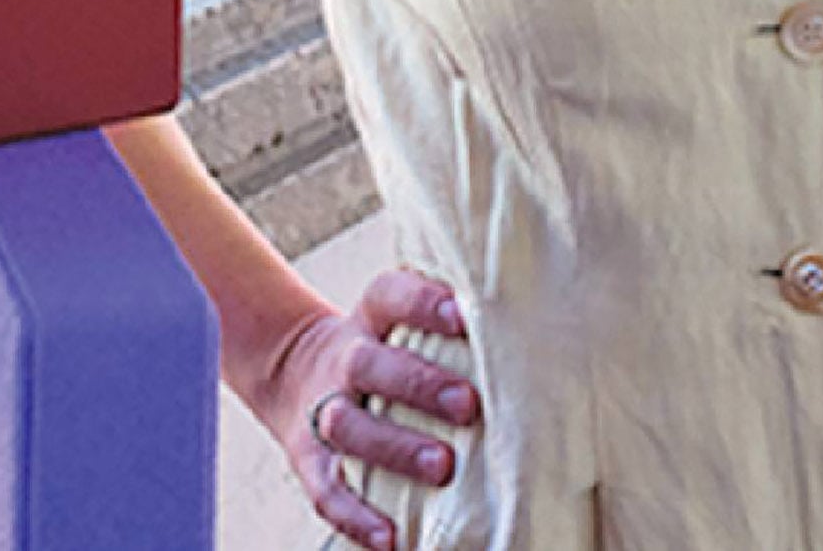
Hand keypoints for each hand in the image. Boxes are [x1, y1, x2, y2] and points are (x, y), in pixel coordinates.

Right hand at [255, 268, 481, 550]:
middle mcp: (344, 360)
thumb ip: (448, 319)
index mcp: (371, 317)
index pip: (392, 296)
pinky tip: (391, 538)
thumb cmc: (384, 345)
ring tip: (442, 468)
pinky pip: (328, 491)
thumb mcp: (400, 317)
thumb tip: (524, 321)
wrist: (297, 369)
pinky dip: (357, 517)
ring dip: (395, 448)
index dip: (425, 303)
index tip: (466, 316)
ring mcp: (322, 411)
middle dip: (419, 385)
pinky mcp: (309, 462)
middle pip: (370, 365)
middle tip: (468, 405)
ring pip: (347, 427)